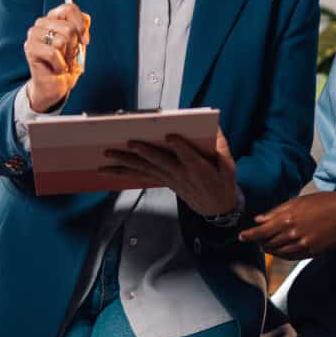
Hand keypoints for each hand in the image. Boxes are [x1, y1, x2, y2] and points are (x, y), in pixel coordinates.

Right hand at [23, 2, 89, 112]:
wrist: (55, 86)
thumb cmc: (67, 63)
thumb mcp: (80, 44)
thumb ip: (83, 29)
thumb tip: (85, 20)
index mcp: (54, 17)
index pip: (69, 8)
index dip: (81, 25)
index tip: (85, 41)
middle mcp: (42, 22)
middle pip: (69, 27)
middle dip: (74, 47)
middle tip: (69, 57)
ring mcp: (34, 34)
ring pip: (61, 40)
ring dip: (67, 57)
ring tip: (62, 63)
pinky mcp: (29, 48)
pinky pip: (53, 53)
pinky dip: (59, 65)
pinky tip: (56, 69)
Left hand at [100, 127, 238, 216]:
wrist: (215, 209)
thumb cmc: (221, 183)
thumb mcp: (228, 167)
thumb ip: (221, 148)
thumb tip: (214, 128)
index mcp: (198, 168)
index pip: (188, 156)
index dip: (179, 147)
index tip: (170, 136)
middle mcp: (180, 174)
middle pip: (160, 162)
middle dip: (144, 152)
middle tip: (129, 143)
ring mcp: (169, 179)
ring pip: (145, 169)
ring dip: (125, 163)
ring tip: (107, 157)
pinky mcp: (163, 182)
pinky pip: (141, 176)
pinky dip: (124, 173)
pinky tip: (110, 171)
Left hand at [239, 191, 335, 257]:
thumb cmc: (325, 202)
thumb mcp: (299, 201)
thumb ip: (277, 211)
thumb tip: (260, 219)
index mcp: (288, 218)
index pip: (262, 231)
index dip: (249, 236)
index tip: (241, 237)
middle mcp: (293, 233)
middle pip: (268, 243)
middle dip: (259, 242)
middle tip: (254, 239)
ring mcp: (303, 245)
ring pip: (278, 252)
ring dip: (269, 249)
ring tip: (265, 244)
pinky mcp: (312, 252)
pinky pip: (291, 257)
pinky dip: (282, 254)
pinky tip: (280, 250)